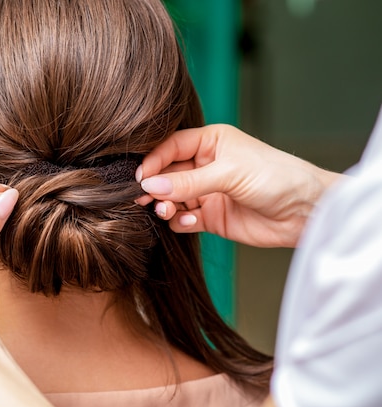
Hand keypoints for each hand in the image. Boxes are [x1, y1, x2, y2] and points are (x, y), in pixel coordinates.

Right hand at [136, 124, 341, 247]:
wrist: (306, 212)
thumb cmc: (277, 178)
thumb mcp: (230, 173)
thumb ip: (189, 182)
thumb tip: (151, 187)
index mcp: (211, 143)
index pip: (171, 147)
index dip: (154, 161)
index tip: (140, 178)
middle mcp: (206, 166)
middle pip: (167, 174)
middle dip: (155, 187)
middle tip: (142, 199)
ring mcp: (208, 192)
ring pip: (173, 198)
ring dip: (166, 206)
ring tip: (167, 211)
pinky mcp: (212, 217)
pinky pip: (185, 219)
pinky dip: (180, 222)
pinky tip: (188, 222)